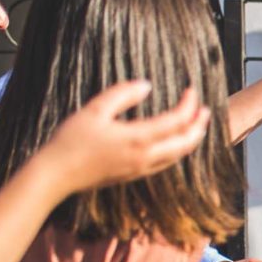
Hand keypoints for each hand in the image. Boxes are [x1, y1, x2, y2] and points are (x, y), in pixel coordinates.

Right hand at [36, 82, 210, 190]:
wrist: (56, 176)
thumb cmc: (71, 141)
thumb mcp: (94, 110)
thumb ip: (122, 94)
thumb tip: (146, 85)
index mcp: (138, 139)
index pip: (176, 121)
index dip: (189, 104)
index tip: (191, 90)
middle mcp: (145, 157)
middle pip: (186, 142)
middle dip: (199, 124)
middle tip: (205, 109)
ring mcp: (141, 169)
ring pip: (179, 155)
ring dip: (192, 138)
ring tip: (197, 124)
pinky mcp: (135, 175)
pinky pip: (167, 163)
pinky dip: (178, 150)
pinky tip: (175, 141)